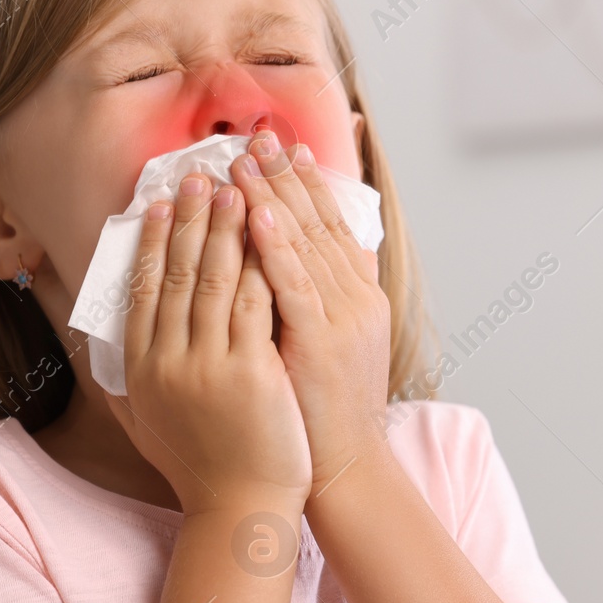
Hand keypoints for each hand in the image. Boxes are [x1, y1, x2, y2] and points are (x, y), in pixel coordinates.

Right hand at [103, 171, 312, 515]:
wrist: (241, 508)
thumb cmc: (201, 468)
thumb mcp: (148, 423)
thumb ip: (125, 381)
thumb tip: (101, 339)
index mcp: (139, 370)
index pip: (139, 290)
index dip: (148, 242)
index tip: (157, 203)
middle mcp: (165, 362)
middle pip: (172, 274)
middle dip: (187, 219)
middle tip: (196, 174)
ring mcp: (206, 365)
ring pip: (211, 279)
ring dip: (223, 228)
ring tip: (234, 187)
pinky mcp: (249, 371)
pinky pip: (252, 302)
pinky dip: (259, 262)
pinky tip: (267, 232)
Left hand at [229, 130, 391, 490]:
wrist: (344, 468)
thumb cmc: (321, 414)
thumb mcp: (326, 347)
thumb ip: (311, 303)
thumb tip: (283, 268)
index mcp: (357, 299)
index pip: (331, 227)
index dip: (307, 185)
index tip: (285, 148)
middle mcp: (356, 300)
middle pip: (318, 224)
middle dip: (285, 176)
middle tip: (258, 134)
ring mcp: (342, 319)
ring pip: (305, 245)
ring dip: (273, 197)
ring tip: (246, 160)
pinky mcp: (321, 343)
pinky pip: (295, 286)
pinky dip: (277, 248)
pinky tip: (257, 216)